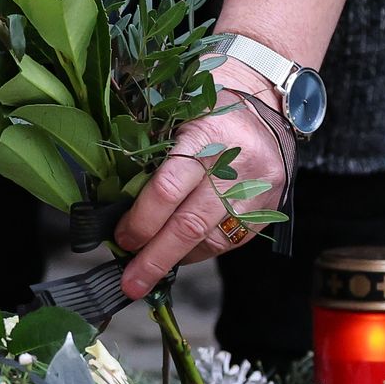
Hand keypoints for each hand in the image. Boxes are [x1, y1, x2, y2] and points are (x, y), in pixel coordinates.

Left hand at [113, 56, 293, 301]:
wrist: (268, 101)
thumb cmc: (209, 105)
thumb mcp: (176, 114)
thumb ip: (150, 153)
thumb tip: (116, 203)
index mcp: (206, 135)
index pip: (168, 188)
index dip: (141, 220)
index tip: (120, 238)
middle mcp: (237, 165)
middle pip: (190, 224)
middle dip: (155, 258)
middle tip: (130, 282)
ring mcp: (257, 190)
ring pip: (212, 240)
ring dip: (176, 260)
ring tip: (148, 272)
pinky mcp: (268, 208)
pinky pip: (229, 242)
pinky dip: (199, 252)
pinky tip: (180, 254)